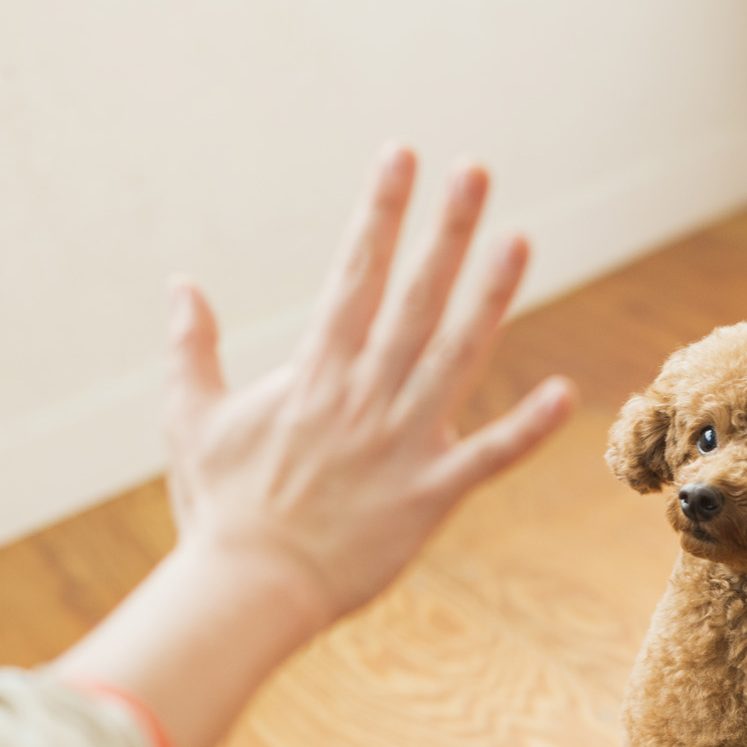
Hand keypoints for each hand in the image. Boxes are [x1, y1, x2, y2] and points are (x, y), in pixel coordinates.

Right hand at [163, 145, 573, 623]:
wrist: (247, 590)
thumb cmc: (220, 508)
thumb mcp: (191, 419)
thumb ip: (192, 349)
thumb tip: (180, 285)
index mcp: (315, 372)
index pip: (353, 273)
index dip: (381, 212)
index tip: (402, 156)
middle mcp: (364, 396)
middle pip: (413, 298)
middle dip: (446, 231)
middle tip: (477, 170)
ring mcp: (401, 444)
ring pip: (456, 358)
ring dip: (490, 298)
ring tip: (520, 241)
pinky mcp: (429, 498)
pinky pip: (488, 459)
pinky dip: (527, 429)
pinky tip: (565, 394)